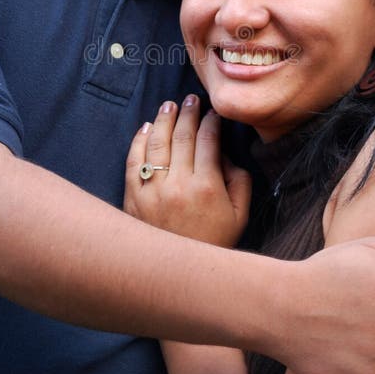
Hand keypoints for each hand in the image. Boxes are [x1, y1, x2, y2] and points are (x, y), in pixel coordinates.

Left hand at [124, 95, 250, 247]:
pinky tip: (147, 128)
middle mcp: (178, 186)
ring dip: (163, 120)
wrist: (179, 275)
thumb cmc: (215, 242)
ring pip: (156, 144)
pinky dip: (139, 141)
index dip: (211, 122)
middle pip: (181, 137)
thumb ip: (238, 179)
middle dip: (188, 113)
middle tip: (191, 99)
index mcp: (207, 187)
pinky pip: (134, 162)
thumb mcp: (241, 214)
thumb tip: (224, 154)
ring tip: (169, 105)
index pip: (208, 141)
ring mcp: (153, 191)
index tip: (212, 112)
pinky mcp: (134, 199)